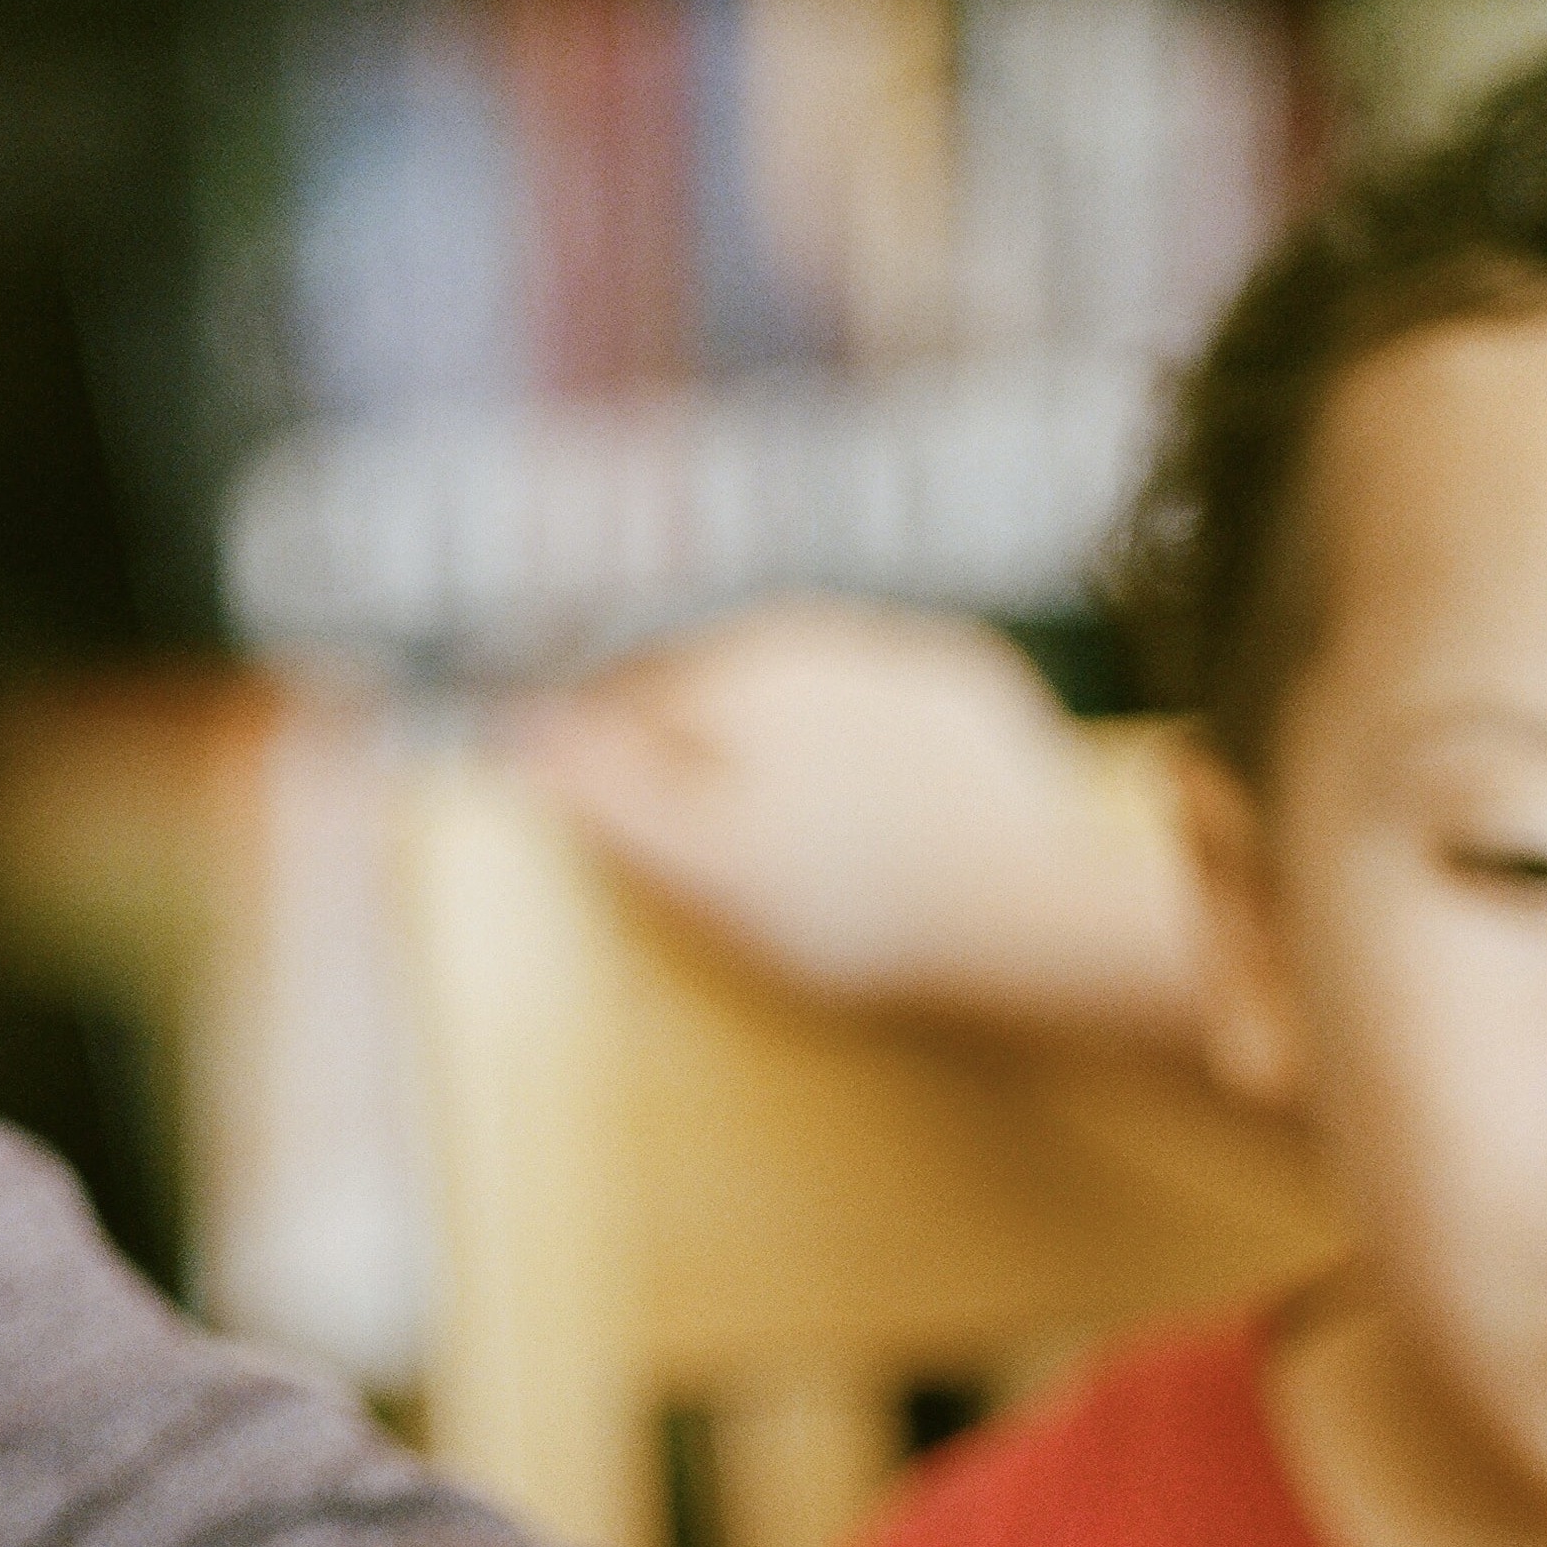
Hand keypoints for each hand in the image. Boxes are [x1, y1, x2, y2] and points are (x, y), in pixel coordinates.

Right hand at [514, 600, 1205, 1038]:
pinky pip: (892, 707)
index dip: (594, 759)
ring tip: (782, 823)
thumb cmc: (847, 906)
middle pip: (713, 685)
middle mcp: (812, 634)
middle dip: (688, 739)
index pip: (622, 701)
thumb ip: (601, 791)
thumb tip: (517, 726)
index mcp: (729, 675)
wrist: (1028, 912)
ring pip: (803, 688)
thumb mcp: (694, 867)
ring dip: (778, 734)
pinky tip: (875, 805)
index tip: (594, 820)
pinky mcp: (973, 691)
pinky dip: (869, 744)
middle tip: (687, 832)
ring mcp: (899, 656)